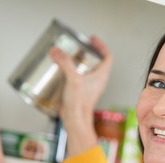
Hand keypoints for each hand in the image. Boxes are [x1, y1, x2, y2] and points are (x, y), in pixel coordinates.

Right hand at [49, 36, 112, 156]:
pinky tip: (62, 71)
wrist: (75, 120)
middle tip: (79, 46)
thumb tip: (57, 51)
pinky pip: (79, 78)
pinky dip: (72, 72)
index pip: (107, 56)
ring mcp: (89, 87)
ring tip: (69, 56)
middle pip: (97, 62)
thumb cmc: (80, 104)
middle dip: (88, 52)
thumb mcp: (73, 80)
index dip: (101, 46)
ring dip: (79, 62)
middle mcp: (97, 81)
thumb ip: (65, 64)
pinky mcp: (81, 92)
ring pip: (87, 70)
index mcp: (101, 76)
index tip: (93, 39)